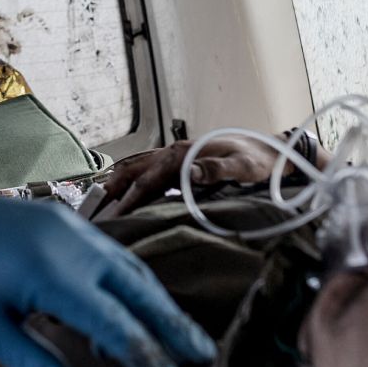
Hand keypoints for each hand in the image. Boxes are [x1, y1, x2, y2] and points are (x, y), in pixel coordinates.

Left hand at [0, 181, 217, 366]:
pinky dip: (127, 281)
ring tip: (177, 335)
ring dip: (154, 301)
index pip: (112, 322)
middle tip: (204, 354)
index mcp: (51, 275)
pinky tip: (126, 308)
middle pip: (136, 289)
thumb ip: (35, 364)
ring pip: (127, 268)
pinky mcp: (63, 220)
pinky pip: (108, 252)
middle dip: (171, 323)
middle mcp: (71, 246)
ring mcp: (70, 227)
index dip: (144, 352)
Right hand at [99, 134, 325, 215]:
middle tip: (93, 211)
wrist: (274, 149)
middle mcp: (175, 150)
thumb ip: (216, 169)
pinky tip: (125, 191)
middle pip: (133, 169)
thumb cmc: (261, 160)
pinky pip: (148, 168)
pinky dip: (131, 178)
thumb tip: (188, 171)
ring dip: (117, 182)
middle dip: (111, 189)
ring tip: (99, 202)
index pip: (146, 179)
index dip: (126, 199)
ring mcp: (177, 154)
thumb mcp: (244, 166)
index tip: (111, 216)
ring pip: (137, 166)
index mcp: (184, 153)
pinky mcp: (182, 160)